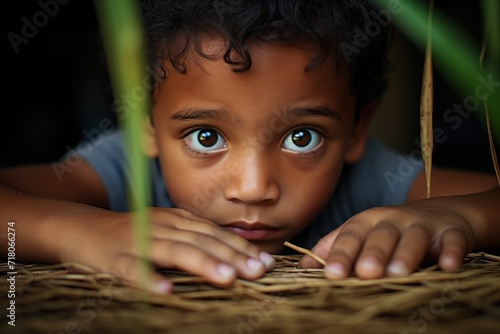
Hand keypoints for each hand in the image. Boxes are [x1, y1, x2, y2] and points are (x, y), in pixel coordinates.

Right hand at [61, 208, 274, 292]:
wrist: (81, 227)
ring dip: (202, 264)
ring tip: (228, 278)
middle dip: (232, 255)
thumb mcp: (166, 230)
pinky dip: (148, 279)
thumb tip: (230, 255)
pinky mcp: (113, 259)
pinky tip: (166, 292)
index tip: (265, 261)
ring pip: (173, 251)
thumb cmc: (131, 234)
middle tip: (259, 271)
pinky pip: (132, 270)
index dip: (240, 246)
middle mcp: (162, 227)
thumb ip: (193, 238)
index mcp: (176, 221)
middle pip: (201, 240)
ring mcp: (138, 242)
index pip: (214, 233)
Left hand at [298, 199, 474, 278]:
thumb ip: (333, 248)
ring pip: (413, 238)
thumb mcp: (360, 234)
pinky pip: (452, 241)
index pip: (349, 237)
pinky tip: (447, 265)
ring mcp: (422, 225)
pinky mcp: (451, 233)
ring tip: (397, 272)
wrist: (439, 215)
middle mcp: (391, 221)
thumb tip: (301, 267)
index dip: (341, 255)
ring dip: (405, 254)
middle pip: (380, 236)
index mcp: (365, 222)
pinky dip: (451, 252)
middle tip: (365, 273)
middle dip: (372, 254)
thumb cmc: (389, 231)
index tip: (332, 275)